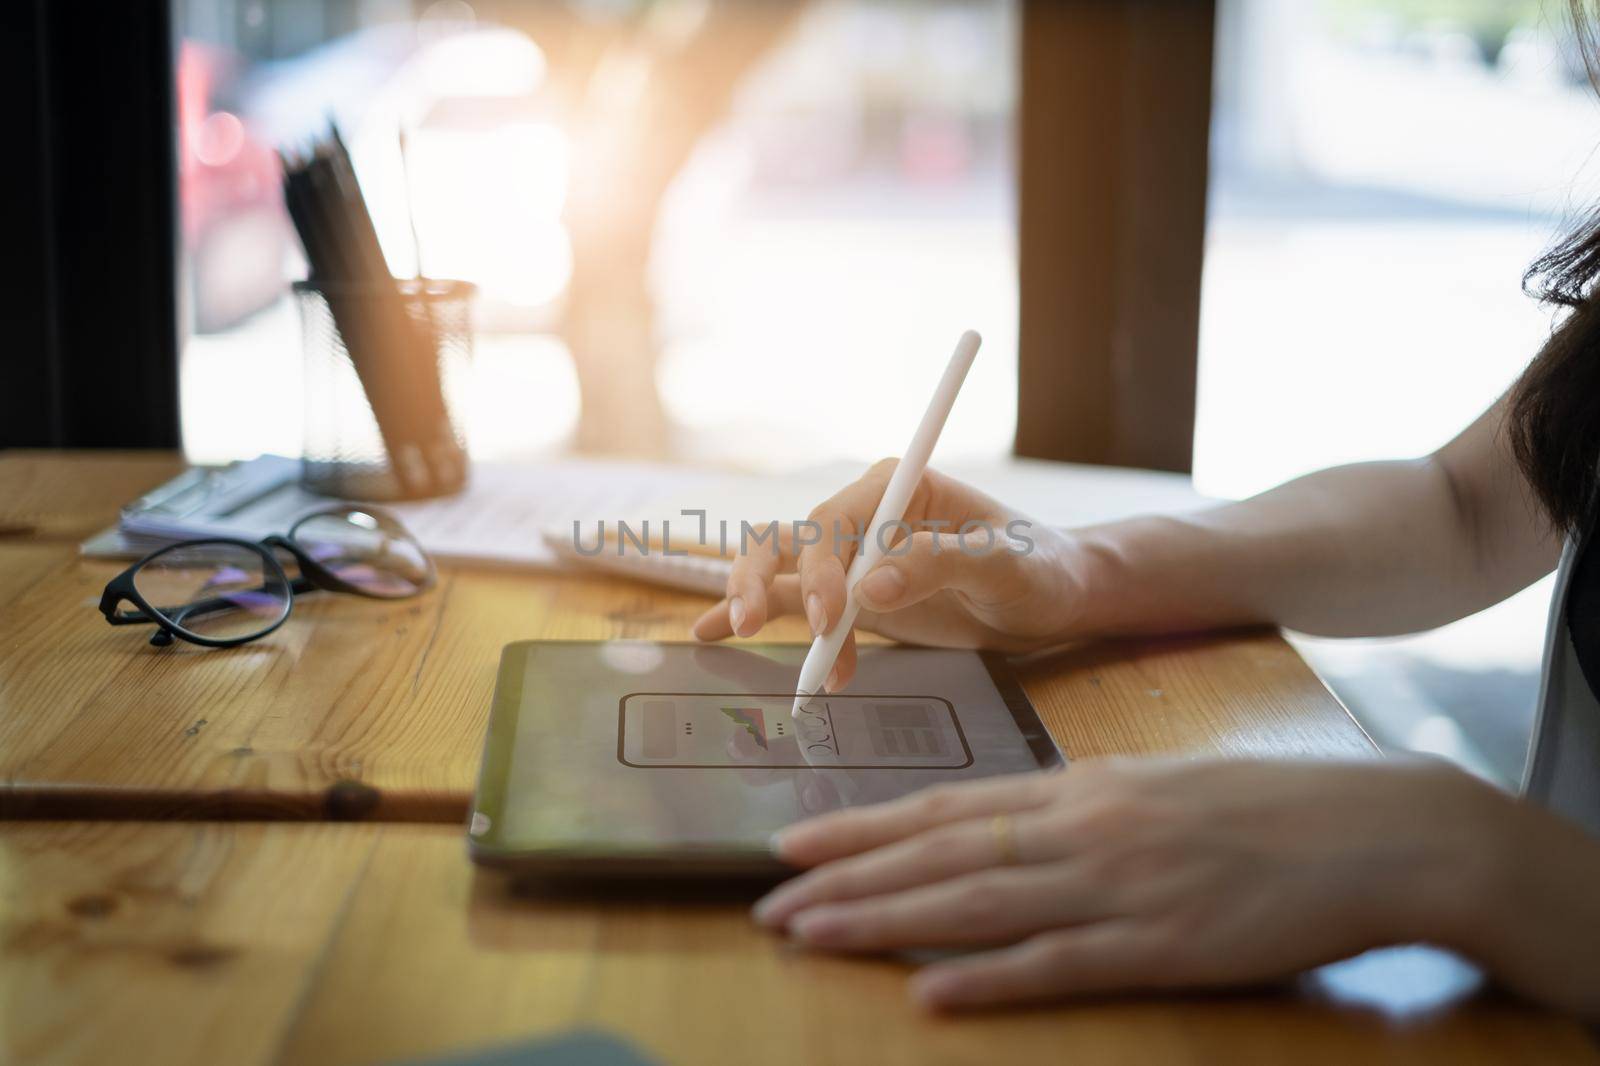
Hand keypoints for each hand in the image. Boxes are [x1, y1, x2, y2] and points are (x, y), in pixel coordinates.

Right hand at [691, 461, 1084, 687]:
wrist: (1053, 599)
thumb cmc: (1040, 570)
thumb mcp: (1004, 566)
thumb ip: (940, 566)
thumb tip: (870, 587)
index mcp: (900, 488)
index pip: (837, 520)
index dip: (822, 567)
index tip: (836, 619)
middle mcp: (866, 514)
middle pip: (790, 536)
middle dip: (762, 578)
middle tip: (756, 627)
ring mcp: (852, 556)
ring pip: (778, 565)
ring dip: (754, 600)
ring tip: (740, 639)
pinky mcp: (849, 595)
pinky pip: (791, 600)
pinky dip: (753, 615)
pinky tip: (711, 634)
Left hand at [751, 758, 1540, 1011]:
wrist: (1370, 829)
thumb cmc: (1258, 806)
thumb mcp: (1151, 784)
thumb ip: (1072, 806)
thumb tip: (995, 827)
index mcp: (1079, 787)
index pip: (946, 808)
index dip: (862, 827)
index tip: (793, 841)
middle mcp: (1081, 830)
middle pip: (940, 857)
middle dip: (846, 879)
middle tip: (770, 902)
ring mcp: (1119, 888)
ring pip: (975, 906)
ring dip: (884, 922)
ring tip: (811, 935)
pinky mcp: (1162, 947)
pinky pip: (1058, 966)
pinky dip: (988, 980)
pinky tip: (928, 994)